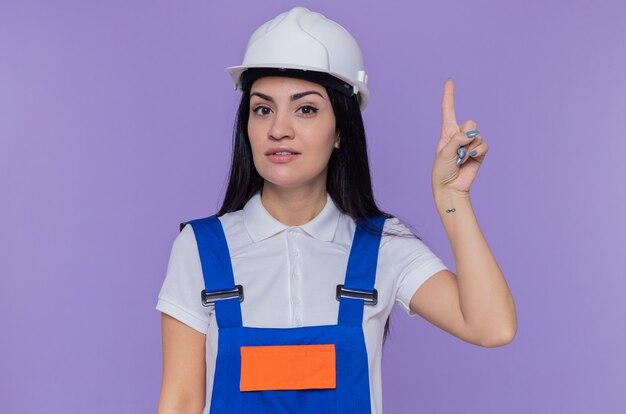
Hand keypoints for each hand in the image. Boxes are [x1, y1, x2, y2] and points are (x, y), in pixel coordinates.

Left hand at [432, 79, 488, 196]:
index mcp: (447, 132)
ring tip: (461, 159)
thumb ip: (456, 140)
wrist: (450, 188)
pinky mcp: (480, 153)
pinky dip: (478, 151)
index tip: (450, 80)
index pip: (448, 110)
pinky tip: (472, 158)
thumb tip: (471, 134)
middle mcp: (460, 136)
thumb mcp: (444, 153)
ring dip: (469, 148)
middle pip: (470, 122)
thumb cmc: (442, 171)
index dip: (449, 95)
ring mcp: (471, 144)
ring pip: (478, 134)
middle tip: (457, 150)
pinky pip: (484, 144)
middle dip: (465, 134)